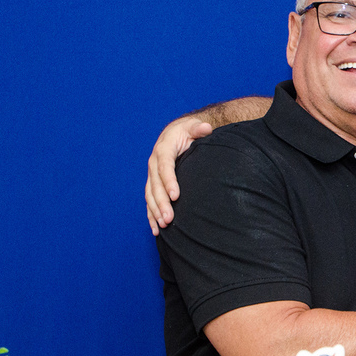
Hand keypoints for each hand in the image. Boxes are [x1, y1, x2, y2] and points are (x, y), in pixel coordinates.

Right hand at [145, 116, 211, 234]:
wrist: (177, 133)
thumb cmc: (188, 131)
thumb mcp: (193, 126)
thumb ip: (198, 128)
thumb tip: (205, 128)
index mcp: (163, 149)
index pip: (164, 166)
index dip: (169, 181)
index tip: (176, 195)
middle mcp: (154, 163)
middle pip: (155, 185)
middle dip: (161, 202)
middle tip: (169, 218)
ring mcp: (152, 175)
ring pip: (150, 195)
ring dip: (155, 211)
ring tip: (164, 225)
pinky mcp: (153, 184)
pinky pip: (149, 201)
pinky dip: (152, 215)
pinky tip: (157, 229)